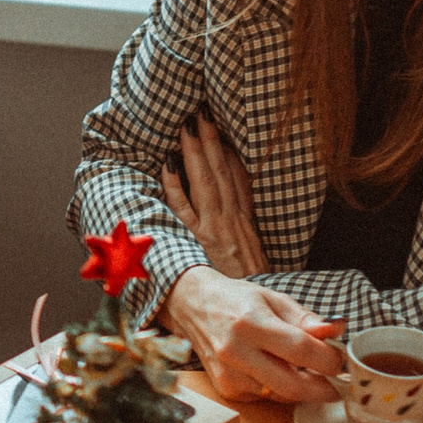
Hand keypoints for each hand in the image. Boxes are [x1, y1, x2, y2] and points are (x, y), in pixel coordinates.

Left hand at [163, 119, 267, 277]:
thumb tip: (236, 222)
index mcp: (245, 223)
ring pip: (205, 182)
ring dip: (196, 152)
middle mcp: (232, 221)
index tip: (223, 126)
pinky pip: (184, 208)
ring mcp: (215, 229)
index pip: (239, 178)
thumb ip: (243, 239)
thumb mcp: (255, 261)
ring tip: (188, 124)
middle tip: (201, 110)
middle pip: (222, 172)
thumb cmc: (250, 290)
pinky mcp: (199, 242)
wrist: (254, 311)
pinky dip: (176, 185)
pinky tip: (167, 164)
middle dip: (212, 140)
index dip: (231, 151)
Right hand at [163, 267, 344, 402]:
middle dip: (323, 388)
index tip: (340, 359)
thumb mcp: (274, 299)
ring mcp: (228, 375)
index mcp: (250, 323)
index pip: (301, 350)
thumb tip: (337, 330)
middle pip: (293, 385)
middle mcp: (235, 352)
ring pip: (281, 395)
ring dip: (303, 388)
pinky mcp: (226, 389)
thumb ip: (306, 319)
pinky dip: (280, 389)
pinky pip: (266, 397)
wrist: (194, 307)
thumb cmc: (237, 300)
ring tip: (311, 372)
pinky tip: (279, 372)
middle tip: (338, 382)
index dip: (329, 359)